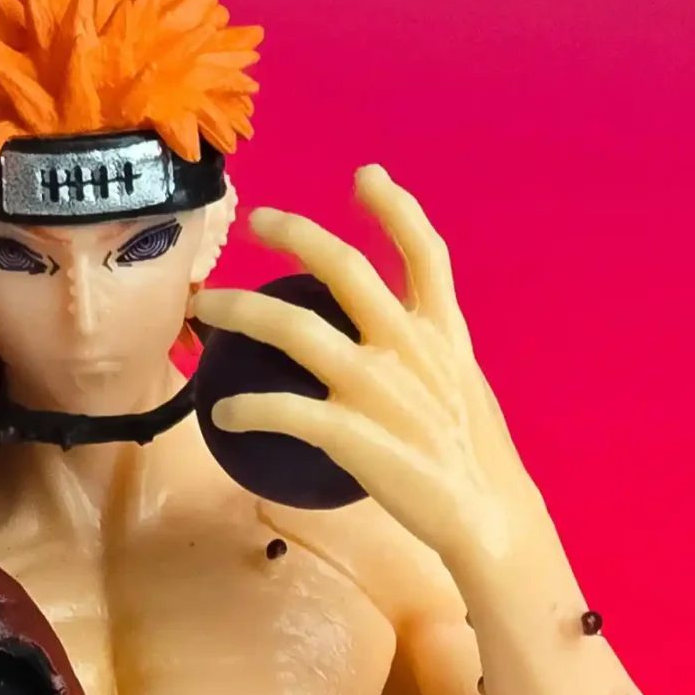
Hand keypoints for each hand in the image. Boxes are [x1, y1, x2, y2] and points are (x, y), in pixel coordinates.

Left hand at [191, 165, 559, 585]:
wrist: (487, 518)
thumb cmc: (474, 463)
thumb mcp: (463, 391)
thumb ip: (429, 358)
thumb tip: (394, 350)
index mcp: (443, 333)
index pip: (423, 251)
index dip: (394, 207)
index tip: (365, 175)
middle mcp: (408, 346)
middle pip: (344, 267)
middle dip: (295, 233)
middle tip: (257, 220)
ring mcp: (376, 387)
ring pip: (293, 329)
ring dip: (241, 311)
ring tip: (206, 307)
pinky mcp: (350, 433)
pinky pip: (281, 410)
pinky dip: (245, 408)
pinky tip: (222, 413)